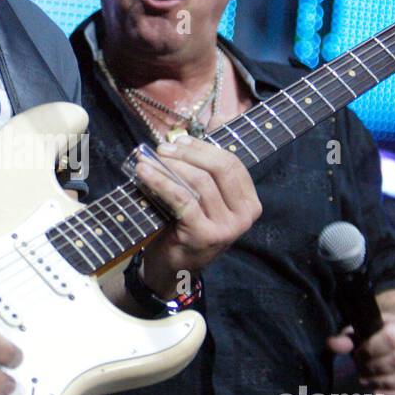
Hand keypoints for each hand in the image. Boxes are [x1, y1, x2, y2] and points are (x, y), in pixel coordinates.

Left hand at [135, 135, 261, 297]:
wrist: (172, 269)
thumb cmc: (186, 229)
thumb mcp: (203, 199)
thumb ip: (207, 168)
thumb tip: (205, 125)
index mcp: (249, 204)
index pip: (233, 164)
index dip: (205, 148)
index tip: (181, 139)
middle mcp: (244, 216)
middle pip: (220, 169)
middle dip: (189, 153)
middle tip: (164, 148)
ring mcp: (227, 228)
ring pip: (199, 182)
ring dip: (170, 166)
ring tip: (149, 159)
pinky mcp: (204, 234)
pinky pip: (182, 198)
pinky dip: (161, 181)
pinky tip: (144, 172)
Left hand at [326, 312, 394, 394]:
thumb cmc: (376, 336)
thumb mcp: (361, 331)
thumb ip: (346, 338)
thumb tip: (332, 345)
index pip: (391, 338)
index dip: (371, 350)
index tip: (358, 356)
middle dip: (375, 369)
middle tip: (360, 372)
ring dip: (382, 383)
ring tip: (367, 382)